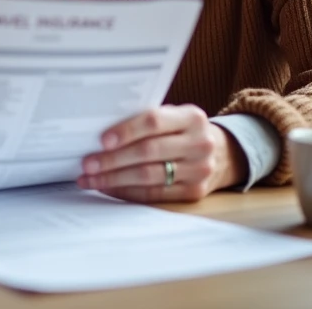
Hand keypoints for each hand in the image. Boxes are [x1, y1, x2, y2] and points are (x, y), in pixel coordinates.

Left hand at [76, 104, 247, 202]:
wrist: (224, 154)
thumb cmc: (185, 132)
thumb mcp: (176, 117)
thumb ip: (148, 120)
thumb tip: (102, 133)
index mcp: (192, 117)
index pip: (154, 121)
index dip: (126, 130)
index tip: (101, 140)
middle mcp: (199, 143)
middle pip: (148, 152)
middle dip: (113, 160)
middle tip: (87, 164)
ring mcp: (199, 170)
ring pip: (149, 176)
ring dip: (114, 179)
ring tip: (90, 179)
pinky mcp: (194, 192)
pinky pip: (154, 195)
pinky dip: (127, 192)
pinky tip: (109, 188)